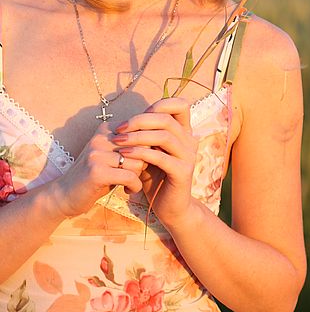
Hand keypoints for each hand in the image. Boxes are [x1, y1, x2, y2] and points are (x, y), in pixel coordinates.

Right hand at [47, 122, 147, 217]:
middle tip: (137, 175)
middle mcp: (102, 137)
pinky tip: (128, 190)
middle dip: (144, 163)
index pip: (143, 133)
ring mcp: (97, 153)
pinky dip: (134, 186)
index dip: (148, 151)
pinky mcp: (96, 171)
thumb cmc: (98, 176)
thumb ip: (135, 146)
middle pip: (143, 147)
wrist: (65, 196)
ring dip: (139, 176)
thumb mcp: (115, 156)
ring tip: (130, 183)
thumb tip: (165, 138)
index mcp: (108, 128)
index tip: (144, 163)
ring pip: (138, 162)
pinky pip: (130, 176)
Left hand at [111, 97, 198, 228]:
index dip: (159, 104)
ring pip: (164, 136)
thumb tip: (125, 121)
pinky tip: (125, 155)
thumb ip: (145, 137)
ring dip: (137, 136)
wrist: (170, 207)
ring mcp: (188, 156)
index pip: (180, 105)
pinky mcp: (182, 172)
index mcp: (184, 133)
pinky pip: (161, 157)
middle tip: (119, 129)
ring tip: (118, 142)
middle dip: (139, 121)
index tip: (134, 118)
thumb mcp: (149, 153)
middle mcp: (190, 141)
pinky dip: (140, 154)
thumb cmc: (156, 178)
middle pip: (167, 119)